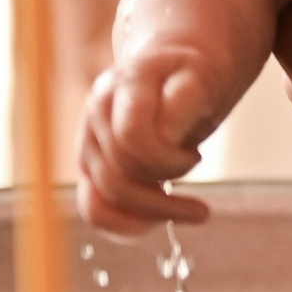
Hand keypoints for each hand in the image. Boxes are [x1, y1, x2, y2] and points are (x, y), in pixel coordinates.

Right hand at [78, 49, 216, 235]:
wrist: (179, 66)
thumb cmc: (194, 75)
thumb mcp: (202, 79)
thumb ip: (184, 101)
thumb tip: (165, 137)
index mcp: (125, 85)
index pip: (131, 137)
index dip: (168, 161)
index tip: (197, 157)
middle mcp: (97, 112)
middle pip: (116, 177)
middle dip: (163, 190)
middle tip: (194, 167)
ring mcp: (88, 140)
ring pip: (99, 201)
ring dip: (148, 214)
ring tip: (185, 209)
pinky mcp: (90, 165)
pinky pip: (93, 210)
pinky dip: (126, 225)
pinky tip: (157, 221)